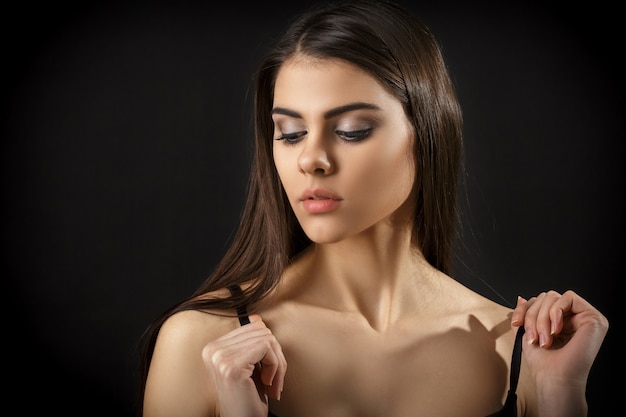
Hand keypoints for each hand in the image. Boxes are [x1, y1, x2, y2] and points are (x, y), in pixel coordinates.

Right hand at [202, 314, 286, 416]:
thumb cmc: (248, 398)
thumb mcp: (249, 365)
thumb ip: (249, 341)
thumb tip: (256, 317)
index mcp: (213, 347)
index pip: (252, 326)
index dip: (269, 348)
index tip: (269, 370)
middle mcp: (212, 349)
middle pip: (261, 330)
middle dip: (276, 355)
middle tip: (274, 379)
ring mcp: (220, 357)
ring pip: (267, 338)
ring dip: (278, 363)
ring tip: (272, 383)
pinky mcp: (232, 365)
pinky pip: (267, 348)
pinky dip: (276, 366)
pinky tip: (268, 384)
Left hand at [511, 290, 607, 414]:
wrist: (555, 379)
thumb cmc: (544, 363)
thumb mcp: (528, 333)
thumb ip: (526, 315)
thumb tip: (521, 298)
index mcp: (562, 322)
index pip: (541, 302)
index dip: (525, 309)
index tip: (516, 324)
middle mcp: (575, 318)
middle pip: (547, 297)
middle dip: (533, 315)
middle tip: (533, 337)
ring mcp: (586, 318)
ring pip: (555, 297)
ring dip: (542, 317)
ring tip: (544, 338)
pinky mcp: (594, 318)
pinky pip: (569, 297)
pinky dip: (555, 311)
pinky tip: (556, 330)